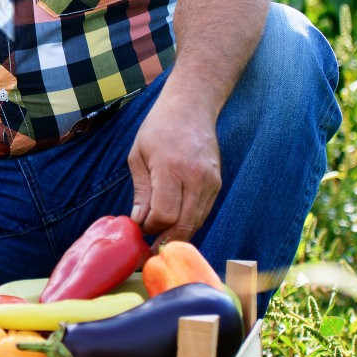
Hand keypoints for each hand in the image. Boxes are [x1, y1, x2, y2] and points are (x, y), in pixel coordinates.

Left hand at [127, 95, 221, 244]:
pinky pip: (203, 212)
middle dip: (165, 240)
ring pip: (196, 222)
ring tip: (160, 240)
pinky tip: (174, 225)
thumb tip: (139, 222)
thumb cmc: (159, 128)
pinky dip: (189, 222)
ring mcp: (211, 182)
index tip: (140, 228)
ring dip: (178, 235)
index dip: (151, 227)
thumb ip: (141, 192)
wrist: (192, 107)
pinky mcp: (218, 184)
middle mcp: (195, 177)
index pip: (164, 214)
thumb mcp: (138, 156)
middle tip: (150, 249)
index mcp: (170, 168)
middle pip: (184, 224)